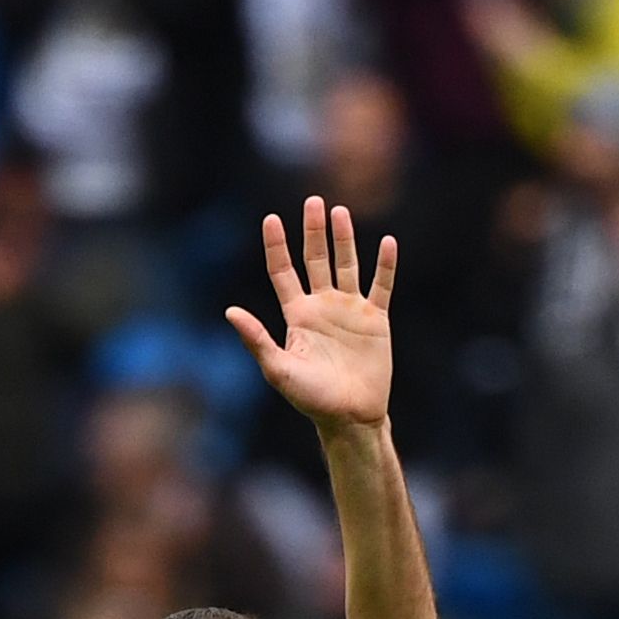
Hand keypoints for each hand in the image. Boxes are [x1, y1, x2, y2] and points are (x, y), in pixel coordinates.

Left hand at [224, 196, 395, 432]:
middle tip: (312, 201)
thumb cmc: (312, 399)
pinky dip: (385, 265)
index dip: (276, 246)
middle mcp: (322, 307)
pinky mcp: (376, 320)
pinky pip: (382, 286)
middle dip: (313, 231)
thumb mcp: (279, 369)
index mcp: (298, 316)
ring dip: (344, 239)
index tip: (271, 219)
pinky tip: (388, 242)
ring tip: (340, 212)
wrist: (350, 417)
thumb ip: (256, 339)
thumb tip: (229, 311)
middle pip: (316, 259)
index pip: (283, 272)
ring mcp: (350, 311)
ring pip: (346, 265)